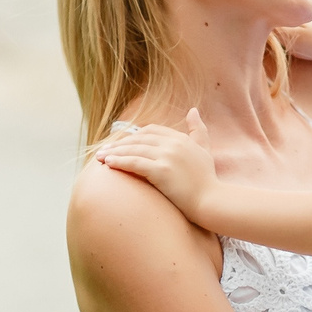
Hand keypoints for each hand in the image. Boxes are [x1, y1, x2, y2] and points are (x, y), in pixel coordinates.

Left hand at [97, 112, 216, 218]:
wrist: (212, 201)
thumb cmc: (207, 180)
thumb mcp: (204, 149)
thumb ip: (198, 129)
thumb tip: (193, 110)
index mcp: (181, 138)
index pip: (151, 131)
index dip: (134, 136)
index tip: (121, 144)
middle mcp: (173, 144)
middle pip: (139, 139)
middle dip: (119, 144)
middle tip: (103, 150)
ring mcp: (167, 156)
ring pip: (134, 150)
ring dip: (114, 152)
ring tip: (100, 157)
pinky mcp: (161, 171)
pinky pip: (134, 163)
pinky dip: (119, 162)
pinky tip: (108, 164)